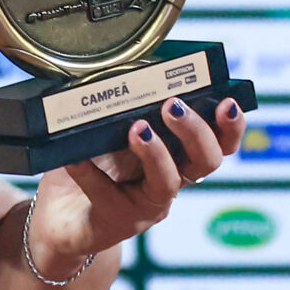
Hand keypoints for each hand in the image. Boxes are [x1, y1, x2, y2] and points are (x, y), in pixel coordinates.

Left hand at [29, 96, 247, 266]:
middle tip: (174, 106)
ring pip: (167, 183)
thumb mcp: (108, 129)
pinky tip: (75, 157)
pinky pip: (106, 194)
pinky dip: (89, 172)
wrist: (60, 217)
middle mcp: (169, 180)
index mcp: (175, 155)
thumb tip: (123, 70)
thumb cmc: (91, 164)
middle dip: (196, 131)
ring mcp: (145, 205)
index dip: (230, 126)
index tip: (228, 102)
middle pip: (205, 161)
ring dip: (156, 153)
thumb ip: (121, 106)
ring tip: (137, 129)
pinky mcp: (117, 220)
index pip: (218, 143)